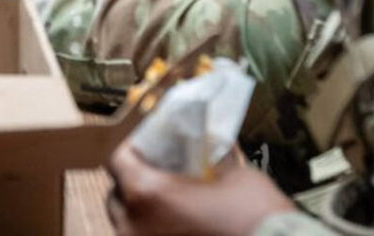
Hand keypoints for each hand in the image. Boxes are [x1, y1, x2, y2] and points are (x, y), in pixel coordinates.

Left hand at [107, 142, 296, 235]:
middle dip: (135, 183)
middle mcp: (133, 226)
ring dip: (143, 212)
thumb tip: (210, 150)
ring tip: (171, 206)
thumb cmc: (256, 218)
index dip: (131, 149)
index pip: (116, 160)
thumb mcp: (233, 176)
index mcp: (145, 193)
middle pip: (116, 195)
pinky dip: (155, 232)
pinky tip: (179, 226)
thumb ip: (210, 161)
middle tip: (160, 175)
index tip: (146, 146)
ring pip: (127, 225)